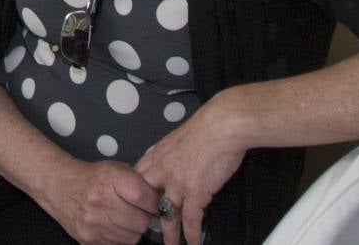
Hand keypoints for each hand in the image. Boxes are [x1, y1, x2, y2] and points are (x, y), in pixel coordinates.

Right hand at [38, 160, 159, 244]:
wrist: (60, 186)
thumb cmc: (93, 178)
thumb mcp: (117, 169)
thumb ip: (139, 182)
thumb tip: (163, 200)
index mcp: (110, 179)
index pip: (145, 198)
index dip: (154, 203)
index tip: (152, 203)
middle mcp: (100, 201)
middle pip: (141, 222)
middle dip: (144, 217)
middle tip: (137, 210)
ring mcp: (93, 223)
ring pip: (132, 237)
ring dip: (133, 229)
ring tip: (123, 216)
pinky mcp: (89, 239)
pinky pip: (119, 244)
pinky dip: (120, 237)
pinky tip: (113, 224)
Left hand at [134, 99, 246, 244]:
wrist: (222, 125)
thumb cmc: (207, 128)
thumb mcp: (178, 140)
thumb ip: (171, 155)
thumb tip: (173, 164)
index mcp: (156, 156)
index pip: (137, 180)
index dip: (136, 196)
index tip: (137, 207)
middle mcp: (161, 171)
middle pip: (146, 202)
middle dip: (146, 219)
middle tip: (147, 230)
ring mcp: (177, 184)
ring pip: (167, 216)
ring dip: (170, 234)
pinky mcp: (196, 193)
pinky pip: (190, 220)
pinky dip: (192, 234)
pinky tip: (193, 241)